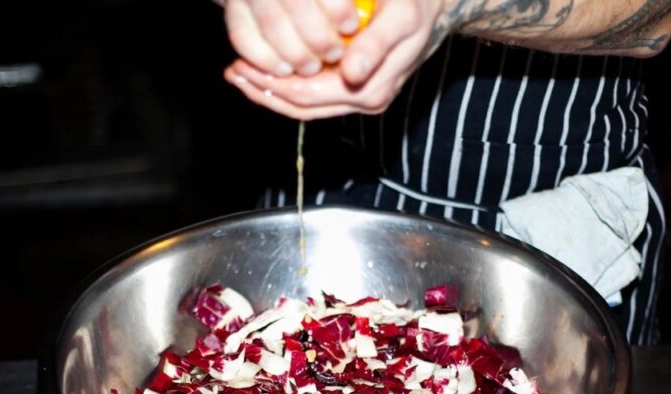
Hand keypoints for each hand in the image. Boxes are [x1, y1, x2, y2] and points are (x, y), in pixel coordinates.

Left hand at [224, 0, 453, 119]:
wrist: (438, 9)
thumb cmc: (416, 5)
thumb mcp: (401, 18)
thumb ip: (376, 46)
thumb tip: (351, 74)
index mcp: (371, 88)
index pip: (308, 96)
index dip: (271, 85)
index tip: (240, 67)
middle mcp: (365, 100)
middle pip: (302, 107)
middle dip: (264, 91)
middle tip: (232, 73)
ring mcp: (361, 98)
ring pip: (306, 107)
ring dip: (271, 92)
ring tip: (240, 74)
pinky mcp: (357, 90)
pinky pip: (316, 97)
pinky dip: (287, 87)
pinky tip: (266, 72)